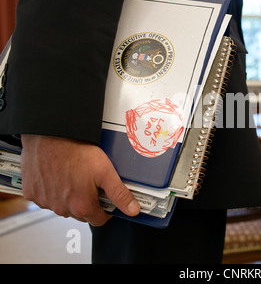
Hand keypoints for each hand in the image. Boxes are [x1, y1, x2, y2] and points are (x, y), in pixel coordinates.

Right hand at [20, 134, 139, 225]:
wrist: (51, 135)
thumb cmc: (77, 150)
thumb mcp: (106, 172)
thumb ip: (120, 194)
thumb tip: (133, 210)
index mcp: (81, 206)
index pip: (98, 220)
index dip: (105, 210)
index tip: (106, 200)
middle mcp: (61, 208)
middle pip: (80, 214)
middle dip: (87, 202)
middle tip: (90, 183)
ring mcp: (45, 201)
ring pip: (62, 207)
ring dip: (69, 198)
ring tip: (74, 177)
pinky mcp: (32, 192)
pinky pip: (45, 198)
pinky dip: (52, 191)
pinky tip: (58, 176)